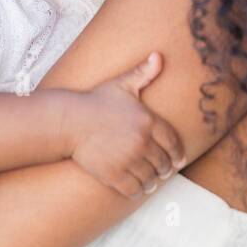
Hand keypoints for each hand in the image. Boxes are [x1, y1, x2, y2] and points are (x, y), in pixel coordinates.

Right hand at [64, 52, 185, 198]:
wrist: (69, 121)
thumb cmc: (95, 101)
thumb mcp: (121, 84)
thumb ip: (144, 72)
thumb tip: (159, 55)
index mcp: (148, 120)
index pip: (174, 144)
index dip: (177, 154)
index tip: (177, 161)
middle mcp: (141, 141)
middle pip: (163, 163)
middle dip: (164, 168)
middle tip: (162, 171)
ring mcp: (128, 159)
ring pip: (151, 178)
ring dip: (152, 181)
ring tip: (150, 181)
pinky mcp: (113, 174)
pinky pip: (135, 189)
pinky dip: (138, 190)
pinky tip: (137, 187)